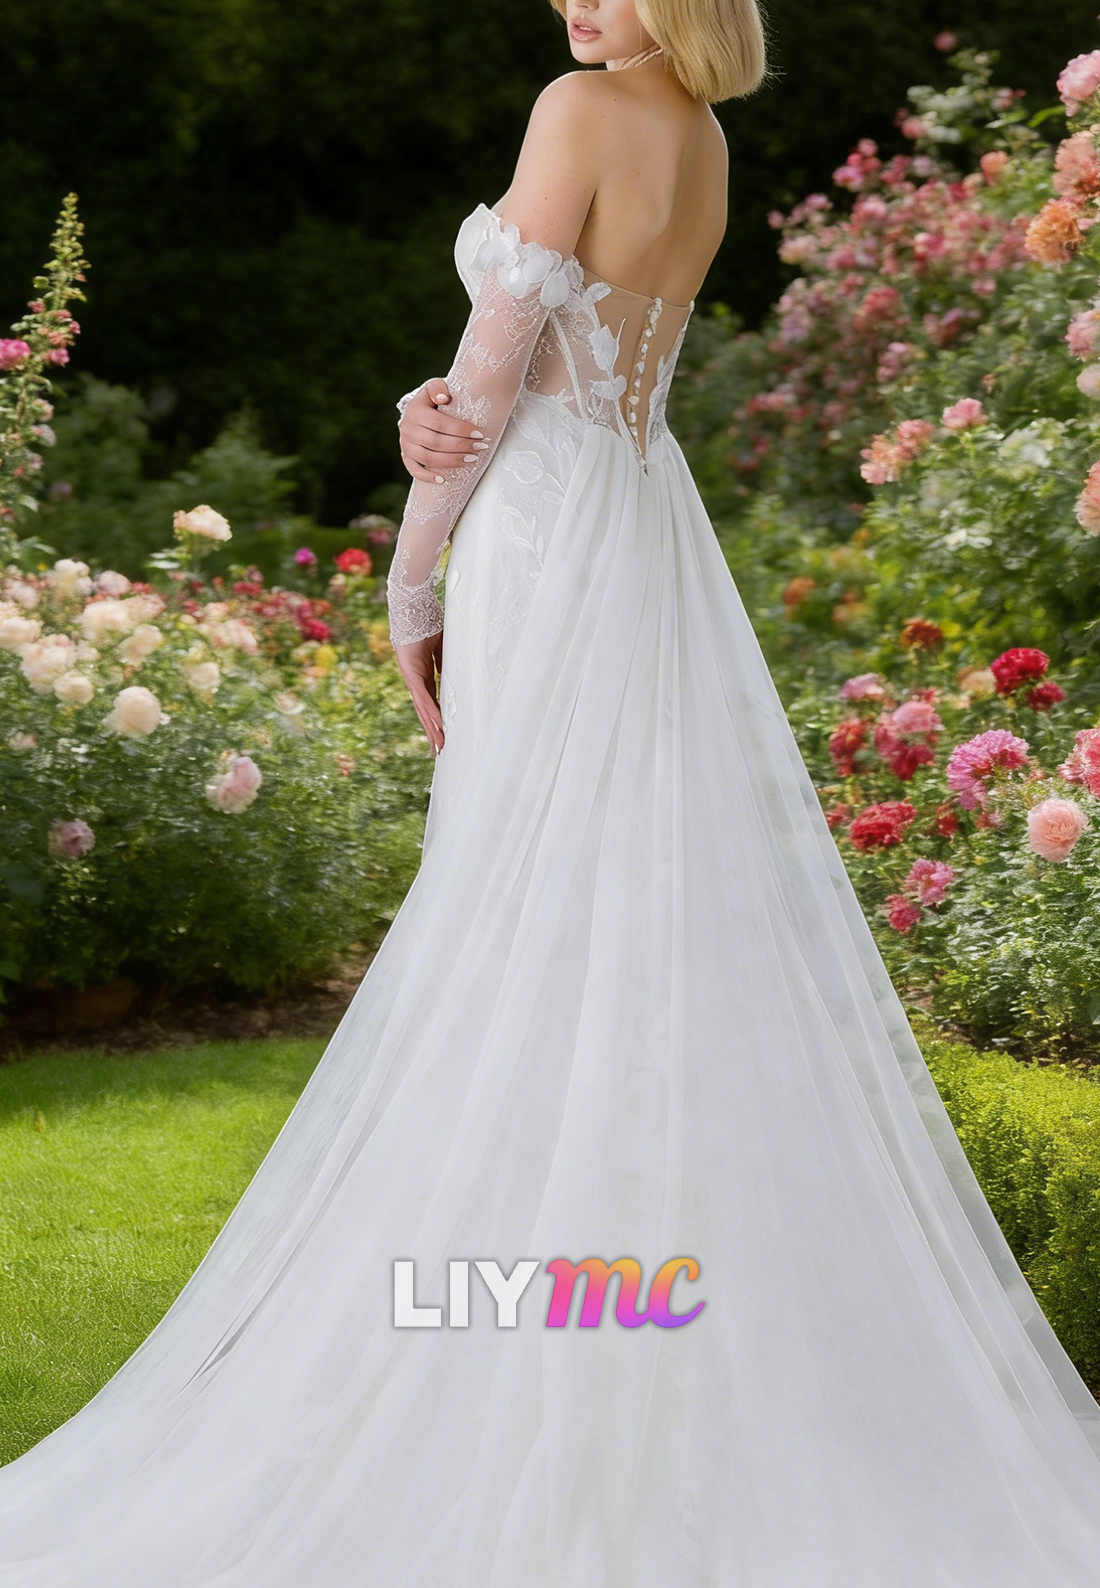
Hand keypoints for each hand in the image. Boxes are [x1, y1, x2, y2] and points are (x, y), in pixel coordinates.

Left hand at [393, 630, 444, 753]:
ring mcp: (412, 678)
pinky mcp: (410, 674)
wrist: (413, 608)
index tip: (443, 732)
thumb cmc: (428, 623)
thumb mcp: (444, 646)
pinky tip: (437, 726)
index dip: (437, 718)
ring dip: (432, 728)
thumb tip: (456, 669)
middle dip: (432, 731)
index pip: (432, 701)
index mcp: (425, 674)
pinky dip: (431, 712)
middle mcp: (417, 680)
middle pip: (426, 711)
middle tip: (439, 750)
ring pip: (424, 709)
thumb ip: (448, 660)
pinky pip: (424, 697)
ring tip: (439, 745)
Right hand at [399, 380, 488, 483]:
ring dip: (451, 461)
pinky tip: (443, 480)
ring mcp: (405, 444)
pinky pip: (414, 470)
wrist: (418, 409)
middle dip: (460, 446)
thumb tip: (445, 399)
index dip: (460, 430)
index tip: (479, 434)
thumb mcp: (435, 387)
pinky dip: (427, 477)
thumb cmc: (433, 398)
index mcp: (415, 410)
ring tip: (471, 460)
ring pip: (428, 458)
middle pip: (435, 442)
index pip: (438, 423)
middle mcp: (407, 428)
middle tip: (480, 448)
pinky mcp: (406, 456)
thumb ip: (439, 388)